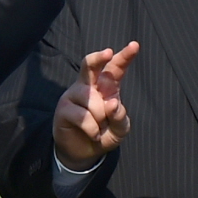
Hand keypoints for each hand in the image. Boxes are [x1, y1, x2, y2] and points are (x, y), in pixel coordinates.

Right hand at [52, 43, 138, 168]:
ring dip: (99, 116)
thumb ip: (120, 117)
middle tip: (107, 53)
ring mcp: (73, 96)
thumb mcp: (120, 129)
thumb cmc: (104, 133)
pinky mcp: (63, 109)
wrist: (83, 152)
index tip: (134, 45)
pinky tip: (92, 133)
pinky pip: (82, 116)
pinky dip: (92, 128)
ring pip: (90, 98)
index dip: (124, 57)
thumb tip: (112, 104)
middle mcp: (88, 87)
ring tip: (99, 126)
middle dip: (98, 58)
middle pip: (90, 66)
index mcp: (106, 87)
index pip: (114, 69)